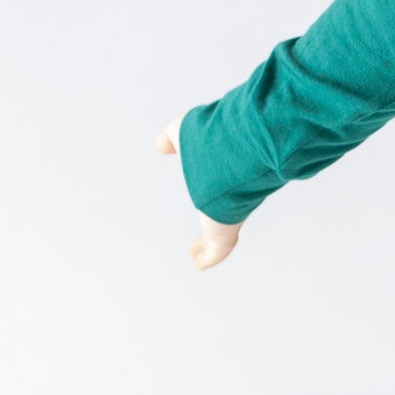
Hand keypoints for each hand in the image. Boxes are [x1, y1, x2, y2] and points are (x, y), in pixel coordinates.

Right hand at [156, 120, 240, 268]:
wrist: (233, 151)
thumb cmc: (212, 136)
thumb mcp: (185, 129)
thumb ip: (173, 137)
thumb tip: (160, 145)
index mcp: (223, 168)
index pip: (219, 180)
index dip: (211, 185)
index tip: (205, 189)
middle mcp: (231, 191)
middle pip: (224, 207)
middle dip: (216, 215)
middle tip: (205, 225)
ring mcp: (229, 212)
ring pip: (221, 231)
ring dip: (208, 242)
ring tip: (197, 253)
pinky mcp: (225, 229)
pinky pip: (218, 248)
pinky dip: (209, 257)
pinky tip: (200, 264)